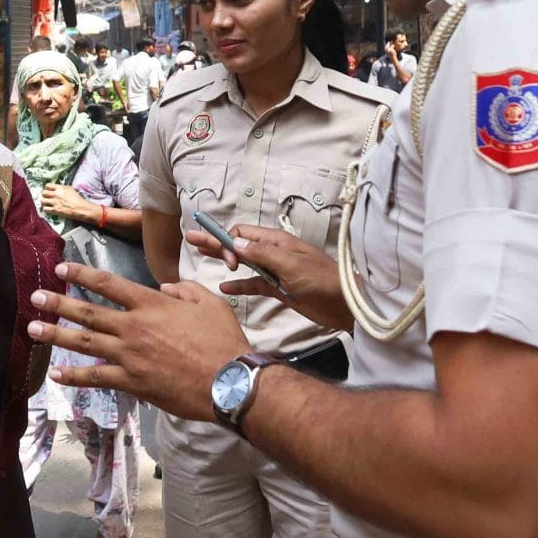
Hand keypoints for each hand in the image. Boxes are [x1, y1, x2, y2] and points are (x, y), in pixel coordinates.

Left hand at [28, 261, 250, 422]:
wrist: (228, 381)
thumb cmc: (223, 340)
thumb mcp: (209, 302)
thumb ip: (184, 290)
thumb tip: (165, 288)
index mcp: (151, 304)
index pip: (108, 284)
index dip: (81, 275)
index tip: (62, 269)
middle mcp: (133, 326)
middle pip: (87, 312)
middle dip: (58, 303)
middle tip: (35, 298)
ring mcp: (129, 355)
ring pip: (84, 343)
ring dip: (55, 336)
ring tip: (32, 330)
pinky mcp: (132, 382)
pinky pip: (96, 377)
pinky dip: (74, 376)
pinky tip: (56, 374)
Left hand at [42, 183, 99, 225]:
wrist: (80, 208)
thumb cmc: (77, 199)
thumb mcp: (70, 189)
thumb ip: (62, 188)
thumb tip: (57, 188)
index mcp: (60, 188)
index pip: (47, 185)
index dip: (47, 188)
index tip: (48, 190)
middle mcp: (56, 194)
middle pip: (43, 193)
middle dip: (44, 195)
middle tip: (46, 197)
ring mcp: (54, 202)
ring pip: (42, 201)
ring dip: (44, 202)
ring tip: (46, 203)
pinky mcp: (55, 210)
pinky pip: (45, 209)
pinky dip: (46, 209)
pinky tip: (49, 209)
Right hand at [184, 222, 349, 331]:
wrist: (345, 304)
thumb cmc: (322, 280)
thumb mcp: (291, 264)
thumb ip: (262, 253)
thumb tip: (234, 242)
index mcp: (276, 242)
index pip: (242, 233)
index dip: (227, 242)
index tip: (227, 262)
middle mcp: (273, 253)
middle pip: (238, 244)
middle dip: (215, 242)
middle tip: (191, 238)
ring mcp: (275, 271)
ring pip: (244, 263)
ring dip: (224, 260)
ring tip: (201, 256)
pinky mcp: (279, 289)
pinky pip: (254, 285)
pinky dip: (239, 286)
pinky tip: (224, 288)